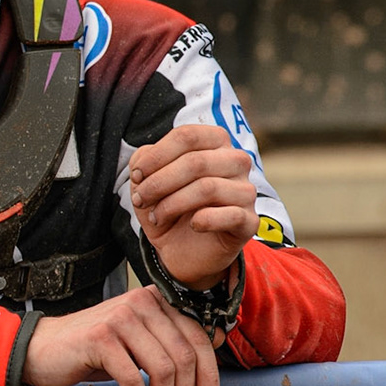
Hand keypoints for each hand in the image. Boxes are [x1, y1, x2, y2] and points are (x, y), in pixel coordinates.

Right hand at [24, 285, 220, 385]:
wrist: (41, 348)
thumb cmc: (91, 349)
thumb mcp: (137, 340)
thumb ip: (170, 340)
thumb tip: (217, 343)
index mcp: (154, 300)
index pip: (198, 337)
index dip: (210, 373)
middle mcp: (139, 303)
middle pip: (184, 356)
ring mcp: (119, 319)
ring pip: (164, 370)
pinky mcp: (100, 339)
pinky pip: (135, 380)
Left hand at [127, 124, 256, 289]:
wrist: (181, 249)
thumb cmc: (167, 206)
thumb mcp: (146, 180)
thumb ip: (144, 159)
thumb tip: (146, 157)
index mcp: (214, 143)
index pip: (187, 136)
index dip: (156, 155)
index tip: (136, 176)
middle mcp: (236, 162)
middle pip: (195, 161)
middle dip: (158, 183)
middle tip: (140, 200)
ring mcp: (246, 191)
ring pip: (208, 187)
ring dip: (171, 204)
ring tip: (156, 217)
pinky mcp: (249, 221)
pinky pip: (230, 215)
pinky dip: (203, 220)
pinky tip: (192, 225)